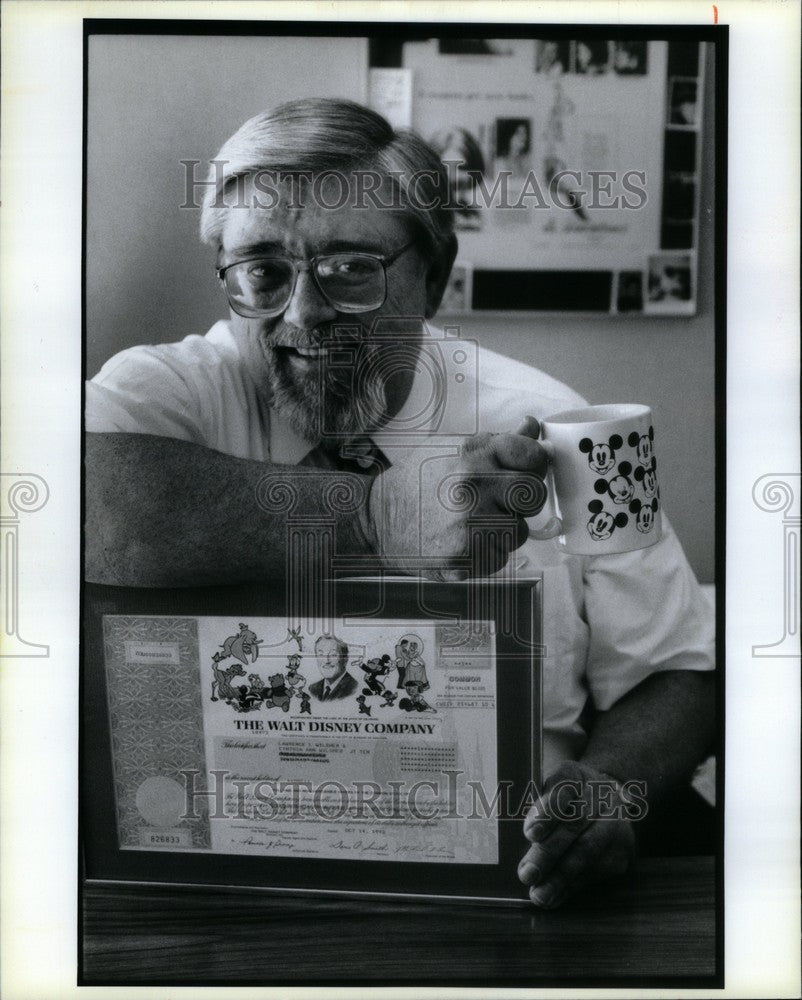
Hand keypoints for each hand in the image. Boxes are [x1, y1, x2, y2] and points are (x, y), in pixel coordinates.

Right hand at [367, 417, 548, 578]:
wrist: (376, 520)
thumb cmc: (417, 483)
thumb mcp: (451, 450)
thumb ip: (496, 442)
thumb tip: (532, 427)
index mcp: (473, 456)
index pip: (533, 455)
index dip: (534, 463)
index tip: (525, 469)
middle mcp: (473, 489)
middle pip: (535, 495)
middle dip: (522, 499)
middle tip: (497, 500)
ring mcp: (470, 527)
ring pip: (520, 531)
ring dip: (504, 529)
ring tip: (473, 522)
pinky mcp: (465, 560)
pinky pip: (500, 558)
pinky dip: (488, 552)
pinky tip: (465, 541)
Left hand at [518, 760, 637, 907]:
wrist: (609, 803)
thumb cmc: (565, 800)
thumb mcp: (548, 790)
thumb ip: (534, 806)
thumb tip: (515, 833)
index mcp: (574, 775)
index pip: (563, 787)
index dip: (547, 811)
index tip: (530, 833)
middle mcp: (600, 795)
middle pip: (574, 823)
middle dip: (548, 852)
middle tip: (527, 873)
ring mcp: (615, 822)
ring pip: (587, 851)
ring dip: (560, 877)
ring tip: (539, 894)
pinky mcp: (623, 850)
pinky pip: (597, 871)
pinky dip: (572, 886)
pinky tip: (555, 897)